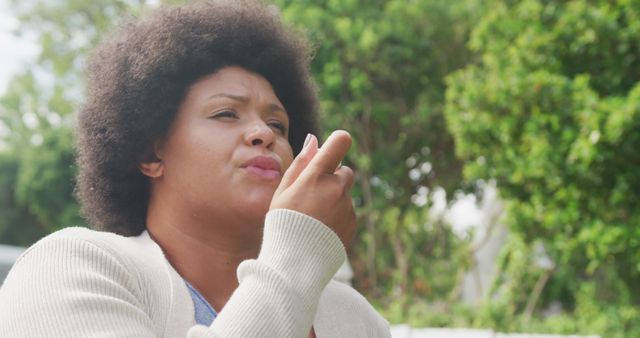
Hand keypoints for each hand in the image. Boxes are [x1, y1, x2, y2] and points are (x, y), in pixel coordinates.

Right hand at [270, 130, 356, 247]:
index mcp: (317, 176)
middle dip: (333, 178)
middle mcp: (337, 188)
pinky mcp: (353, 223)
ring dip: (334, 200)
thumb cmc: (282, 222)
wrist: (294, 263)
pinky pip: (347, 212)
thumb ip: (301, 163)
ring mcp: (347, 207)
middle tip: (312, 196)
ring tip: (313, 220)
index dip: (337, 142)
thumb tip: (314, 139)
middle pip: (345, 171)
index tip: (332, 149)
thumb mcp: (284, 191)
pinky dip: (337, 217)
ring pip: (345, 194)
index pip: (340, 142)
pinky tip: (321, 230)